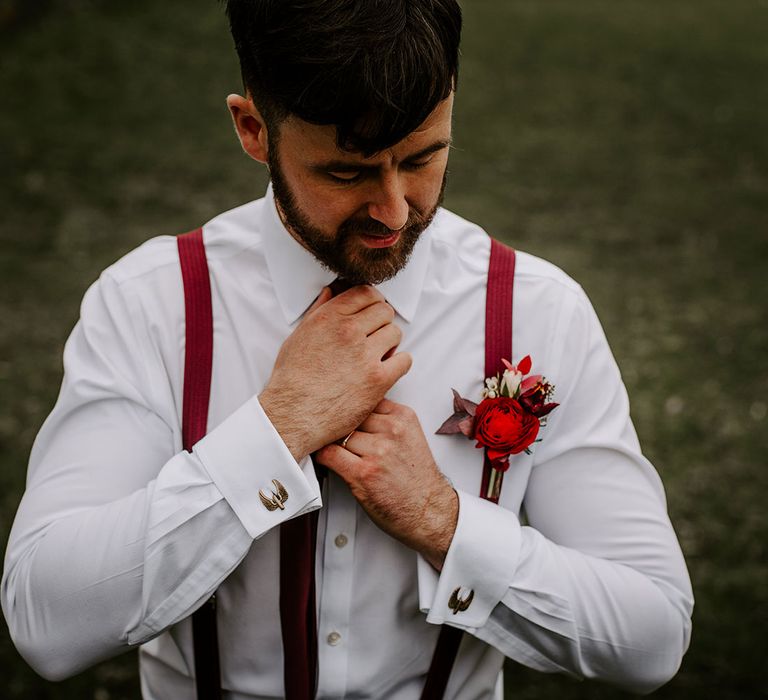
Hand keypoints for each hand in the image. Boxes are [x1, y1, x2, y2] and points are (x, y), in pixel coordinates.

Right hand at [259, 286, 411, 460]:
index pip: (366, 293)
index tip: (371, 315)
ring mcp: (365, 355)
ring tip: (378, 356)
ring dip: (389, 343)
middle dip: (381, 323)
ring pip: (395, 333)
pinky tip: (387, 371)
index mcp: (329, 318)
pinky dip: (399, 364)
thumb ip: (318, 312)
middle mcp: (348, 332)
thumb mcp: (298, 337)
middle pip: (384, 311)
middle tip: (374, 338)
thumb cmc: (291, 379)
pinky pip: (404, 360)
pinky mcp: (378, 380)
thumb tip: (331, 292)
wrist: (292, 415)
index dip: (372, 302)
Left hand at [316, 398, 457, 570]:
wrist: (428, 511)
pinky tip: (325, 460)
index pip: (364, 398)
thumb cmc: (417, 479)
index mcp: (403, 417)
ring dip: (331, 442)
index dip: (350, 408)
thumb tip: (355, 411)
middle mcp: (392, 430)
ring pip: (338, 434)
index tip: (342, 414)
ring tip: (331, 449)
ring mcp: (378, 451)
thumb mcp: (410, 437)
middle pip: (350, 415)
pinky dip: (322, 456)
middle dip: (340, 426)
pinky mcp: (363, 473)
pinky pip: (329, 454)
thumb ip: (386, 420)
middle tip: (331, 432)